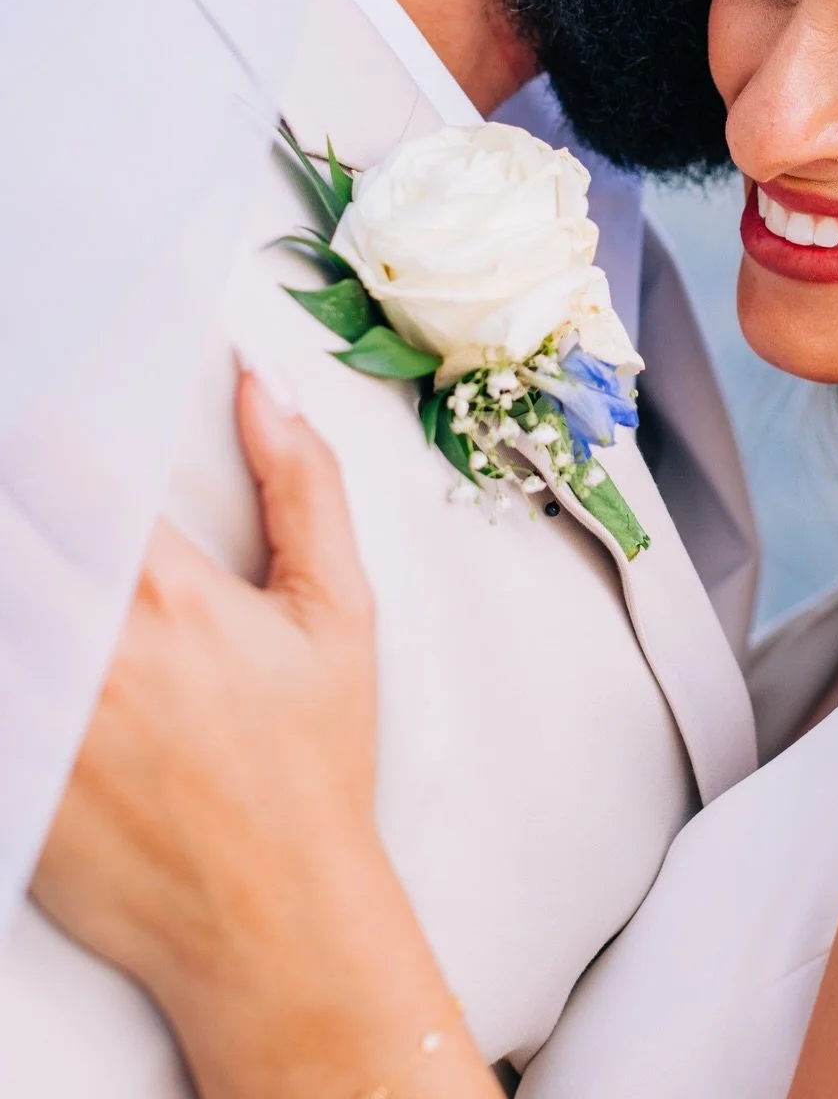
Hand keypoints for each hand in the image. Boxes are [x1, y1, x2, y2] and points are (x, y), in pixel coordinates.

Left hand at [30, 366, 505, 1098]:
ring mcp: (33, 722)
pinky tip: (27, 646)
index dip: (40, 434)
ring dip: (11, 578)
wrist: (271, 921)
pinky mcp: (6, 777)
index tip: (42, 427)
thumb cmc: (310, 764)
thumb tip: (260, 383)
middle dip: (14, 502)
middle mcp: (86, 650)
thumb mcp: (337, 613)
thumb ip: (304, 485)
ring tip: (38, 578)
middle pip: (6, 532)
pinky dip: (1, 654)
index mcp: (167, 592)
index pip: (65, 468)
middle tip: (30, 496)